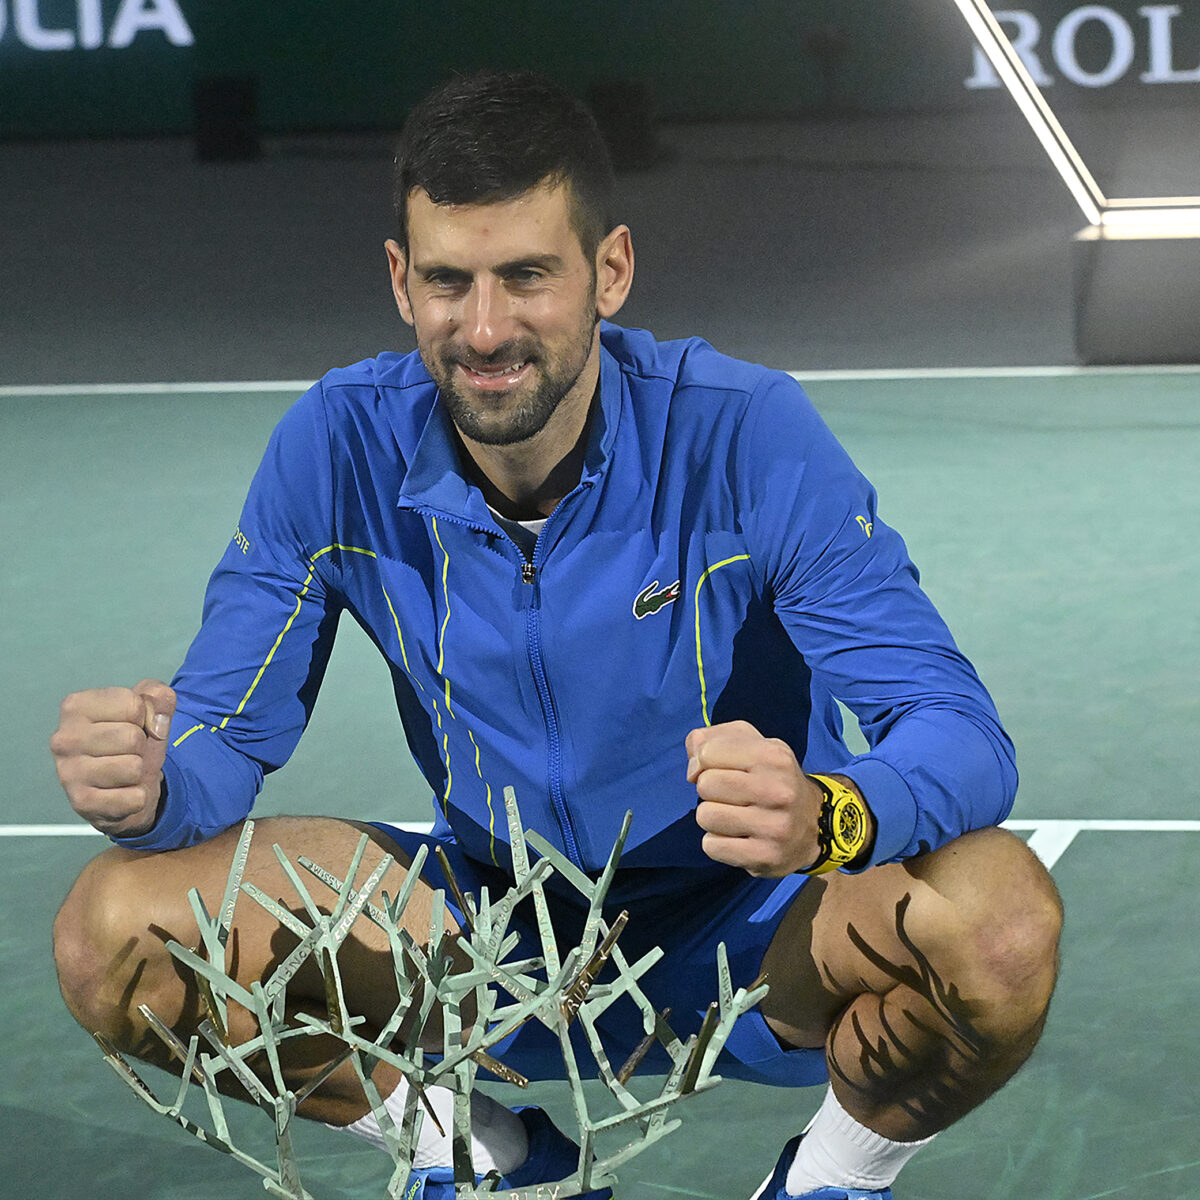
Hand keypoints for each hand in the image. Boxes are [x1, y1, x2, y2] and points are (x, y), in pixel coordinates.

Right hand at [51, 680, 175, 836]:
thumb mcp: (148, 710)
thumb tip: (158, 719)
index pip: (133, 705)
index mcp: (75, 707)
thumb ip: (159, 696)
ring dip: (139, 771)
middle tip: (128, 752)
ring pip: (133, 767)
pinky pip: (134, 798)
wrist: (121, 787)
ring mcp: (69, 773)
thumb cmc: (130, 743)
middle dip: (141, 746)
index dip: (144, 717)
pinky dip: (137, 797)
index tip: (132, 725)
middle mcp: (64, 739)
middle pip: (132, 737)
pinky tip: (121, 791)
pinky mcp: (82, 803)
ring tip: (124, 770)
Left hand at [686, 720, 825, 876]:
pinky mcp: (766, 856)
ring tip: (735, 817)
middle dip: (710, 790)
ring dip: (712, 818)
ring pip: (705, 816)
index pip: (707, 752)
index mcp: (773, 755)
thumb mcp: (751, 744)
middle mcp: (778, 790)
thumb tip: (693, 767)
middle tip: (732, 796)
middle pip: (705, 785)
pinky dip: (717, 843)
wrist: (815, 824)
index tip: (720, 769)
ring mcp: (774, 827)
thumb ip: (711, 739)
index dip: (704, 761)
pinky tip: (738, 838)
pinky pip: (712, 847)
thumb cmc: (772, 778)